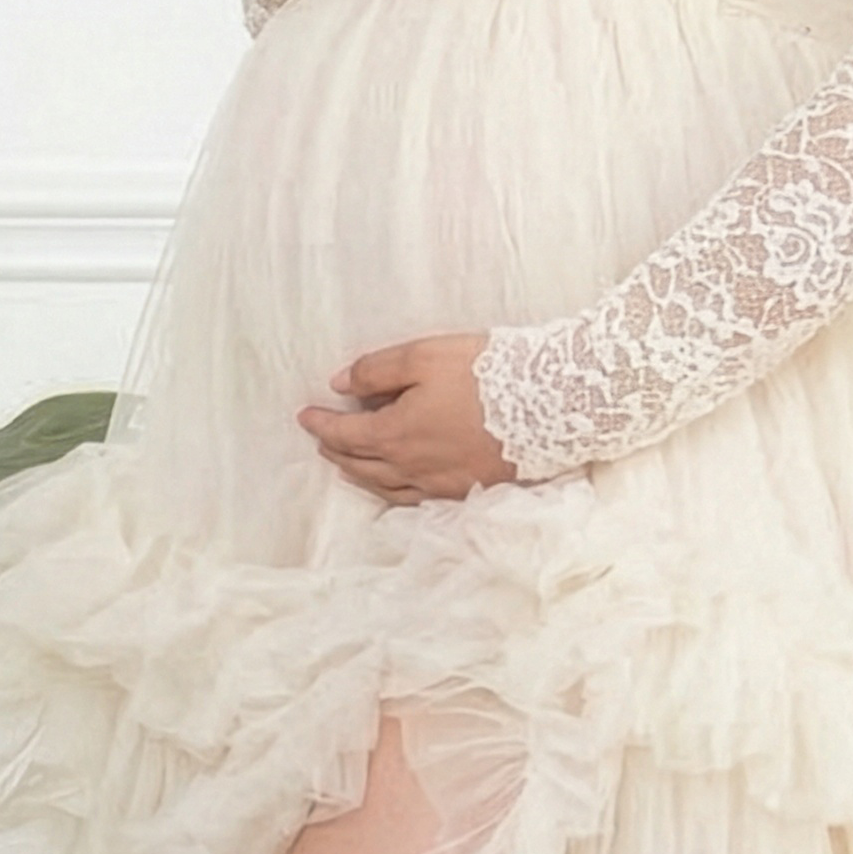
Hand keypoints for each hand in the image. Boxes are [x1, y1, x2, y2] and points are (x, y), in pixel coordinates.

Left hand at [301, 333, 516, 499]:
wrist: (548, 405)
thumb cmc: (485, 374)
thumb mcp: (423, 355)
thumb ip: (376, 371)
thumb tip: (339, 384)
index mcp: (396, 433)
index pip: (345, 433)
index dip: (321, 424)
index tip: (304, 415)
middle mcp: (411, 466)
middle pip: (360, 464)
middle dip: (336, 450)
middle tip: (322, 440)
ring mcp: (439, 482)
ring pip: (385, 486)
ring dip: (359, 474)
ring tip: (347, 465)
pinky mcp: (466, 489)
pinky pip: (416, 498)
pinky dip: (393, 492)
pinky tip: (394, 487)